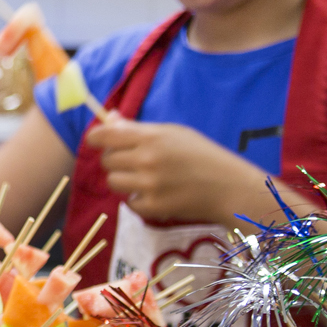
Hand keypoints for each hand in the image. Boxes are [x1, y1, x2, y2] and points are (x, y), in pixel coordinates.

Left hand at [86, 115, 268, 225]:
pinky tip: (157, 194)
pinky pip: (129, 202)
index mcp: (151, 137)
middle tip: (135, 161)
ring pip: (113, 182)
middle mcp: (147, 160)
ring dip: (125, 180)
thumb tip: (110, 118)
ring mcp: (149, 185)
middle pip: (107, 160)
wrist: (230, 188)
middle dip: (116, 160)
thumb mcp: (173, 133)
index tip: (97, 141)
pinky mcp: (153, 207)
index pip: (104, 136)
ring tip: (147, 178)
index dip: (96, 138)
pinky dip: (138, 199)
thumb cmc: (203, 155)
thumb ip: (138, 128)